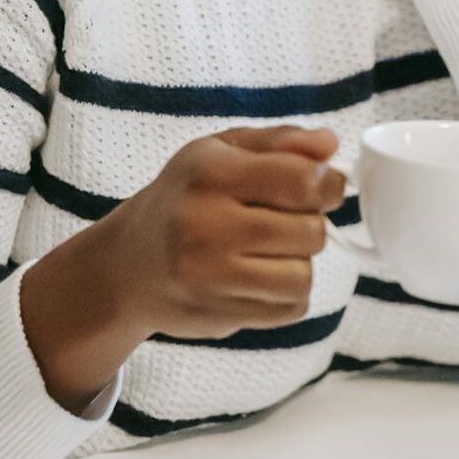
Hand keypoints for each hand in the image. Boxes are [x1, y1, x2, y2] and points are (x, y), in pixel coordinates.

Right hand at [100, 124, 346, 340]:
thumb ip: (281, 142)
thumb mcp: (223, 151)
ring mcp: (208, 276)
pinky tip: (259, 278)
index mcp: (211, 173)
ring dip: (299, 263)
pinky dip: (286, 295)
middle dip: (310, 224)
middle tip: (285, 220)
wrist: (127, 265)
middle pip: (310, 231)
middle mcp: (205, 225)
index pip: (301, 180)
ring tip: (271, 251)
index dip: (327, 183)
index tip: (325, 187)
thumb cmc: (185, 198)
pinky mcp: (215, 316)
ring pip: (303, 276)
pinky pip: (289, 310)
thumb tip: (331, 144)